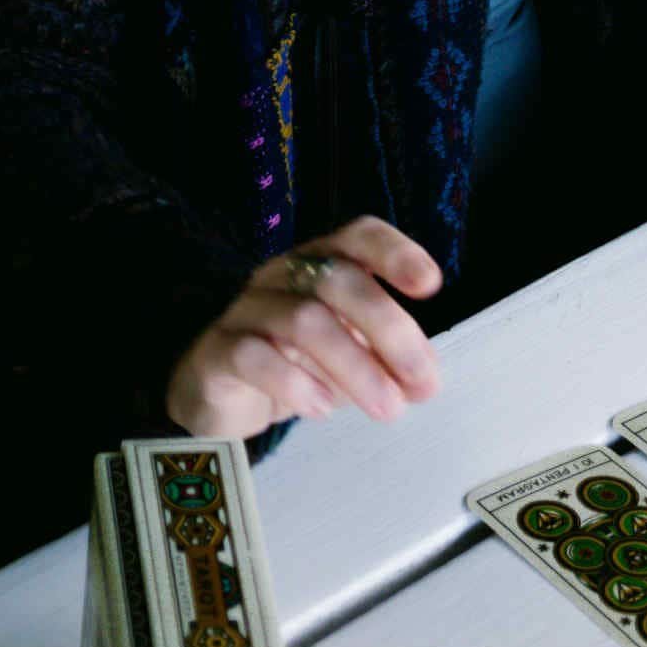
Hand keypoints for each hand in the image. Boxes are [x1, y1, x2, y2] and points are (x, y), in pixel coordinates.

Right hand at [166, 216, 443, 439]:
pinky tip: (320, 409)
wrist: (216, 394)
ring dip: (355, 366)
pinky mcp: (217, 351)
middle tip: (422, 382)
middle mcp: (282, 274)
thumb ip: (385, 360)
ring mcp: (246, 309)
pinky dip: (293, 382)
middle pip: (338, 280)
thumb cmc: (291, 362)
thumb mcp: (346, 355)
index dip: (394, 253)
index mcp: (319, 263)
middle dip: (389, 329)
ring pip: (303, 320)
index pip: (357, 236)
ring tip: (387, 408)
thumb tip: (426, 382)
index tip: (430, 285)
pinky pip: (253, 355)